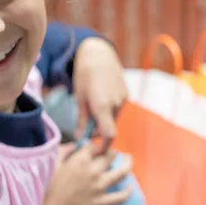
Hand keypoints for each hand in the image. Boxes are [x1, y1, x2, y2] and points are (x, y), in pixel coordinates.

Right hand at [43, 143, 132, 204]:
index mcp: (81, 160)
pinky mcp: (102, 201)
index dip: (96, 145)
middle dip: (112, 152)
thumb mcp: (53, 164)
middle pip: (110, 156)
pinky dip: (127, 192)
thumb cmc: (50, 188)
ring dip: (127, 164)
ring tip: (129, 160)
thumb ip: (64, 151)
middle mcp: (93, 171)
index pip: (95, 146)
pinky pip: (120, 197)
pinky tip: (130, 187)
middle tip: (112, 153)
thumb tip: (74, 144)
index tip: (96, 148)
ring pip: (121, 172)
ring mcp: (100, 187)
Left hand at [73, 37, 126, 153]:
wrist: (98, 53)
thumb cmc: (84, 75)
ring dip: (104, 119)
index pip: (108, 135)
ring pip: (113, 118)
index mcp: (102, 106)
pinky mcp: (126, 94)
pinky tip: (101, 97)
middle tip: (86, 124)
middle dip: (98, 130)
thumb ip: (81, 120)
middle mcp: (116, 104)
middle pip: (109, 127)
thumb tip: (80, 138)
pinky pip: (117, 108)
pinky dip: (109, 110)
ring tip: (92, 105)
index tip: (95, 151)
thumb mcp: (79, 98)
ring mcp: (123, 98)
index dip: (103, 147)